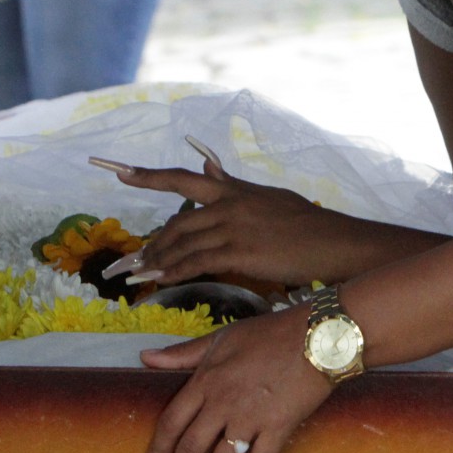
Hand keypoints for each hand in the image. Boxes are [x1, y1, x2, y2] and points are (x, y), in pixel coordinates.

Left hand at [111, 164, 356, 285]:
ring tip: (144, 274)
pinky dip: (174, 272)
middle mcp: (229, 205)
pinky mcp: (238, 253)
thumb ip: (235, 186)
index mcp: (235, 190)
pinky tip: (162, 281)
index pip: (185, 179)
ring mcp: (232, 228)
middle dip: (154, 242)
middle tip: (138, 258)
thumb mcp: (267, 196)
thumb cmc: (305, 221)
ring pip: (183, 244)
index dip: (150, 177)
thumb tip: (210, 171)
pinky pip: (196, 263)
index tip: (121, 173)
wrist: (330, 242)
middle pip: (178, 222)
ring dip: (159, 261)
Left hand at [140, 310, 334, 452]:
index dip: (159, 451)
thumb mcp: (220, 338)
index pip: (172, 422)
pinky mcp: (278, 426)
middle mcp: (222, 403)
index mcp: (205, 381)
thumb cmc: (268, 334)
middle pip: (192, 448)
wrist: (315, 336)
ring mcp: (250, 417)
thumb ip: (182, 353)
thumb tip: (144, 357)